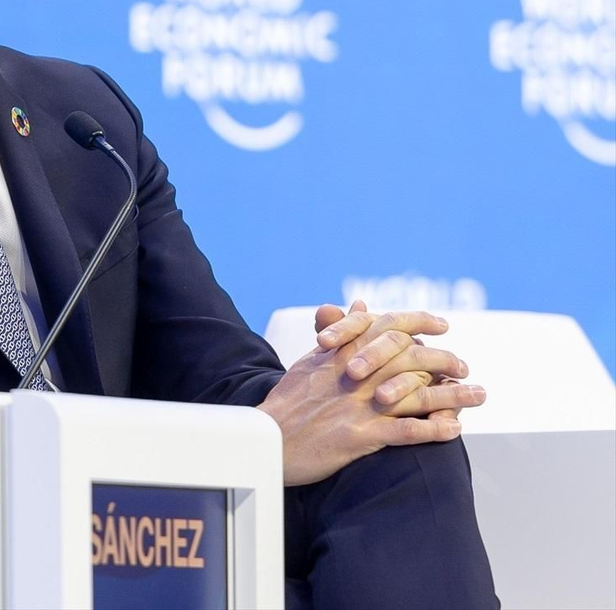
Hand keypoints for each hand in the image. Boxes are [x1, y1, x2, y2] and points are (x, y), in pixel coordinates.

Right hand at [258, 302, 486, 485]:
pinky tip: (454, 428)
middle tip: (465, 365)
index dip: (418, 322)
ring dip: (453, 395)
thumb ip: (340, 335)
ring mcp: (358, 405)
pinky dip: (433, 429)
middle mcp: (354, 375)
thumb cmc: (287, 403)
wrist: (266, 440)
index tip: (442, 324)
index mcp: (341, 354)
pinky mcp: (359, 436)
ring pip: (416, 394)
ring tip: (480, 395)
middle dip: (445, 359)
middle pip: (410, 358)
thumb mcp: (311, 361)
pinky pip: (405, 431)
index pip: (386, 327)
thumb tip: (362, 306)